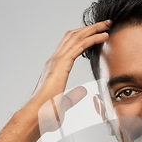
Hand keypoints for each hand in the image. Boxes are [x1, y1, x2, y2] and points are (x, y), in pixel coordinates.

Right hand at [24, 20, 111, 134]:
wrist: (34, 117)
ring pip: (77, 37)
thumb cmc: (45, 113)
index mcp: (55, 68)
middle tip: (105, 24)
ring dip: (93, 29)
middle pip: (74, 36)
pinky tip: (104, 36)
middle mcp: (55, 61)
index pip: (71, 45)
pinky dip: (93, 39)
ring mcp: (57, 61)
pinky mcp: (61, 65)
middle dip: (90, 28)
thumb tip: (83, 91)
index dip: (84, 37)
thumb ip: (73, 96)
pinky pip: (79, 46)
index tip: (98, 34)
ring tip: (107, 24)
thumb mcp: (64, 103)